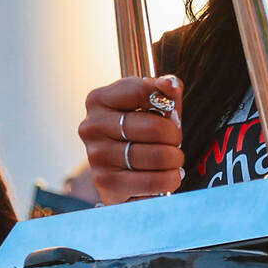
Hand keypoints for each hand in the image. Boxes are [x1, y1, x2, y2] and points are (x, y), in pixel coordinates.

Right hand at [78, 74, 184, 203]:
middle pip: (155, 128)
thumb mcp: (152, 104)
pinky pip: (153, 182)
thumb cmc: (139, 130)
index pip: (142, 91)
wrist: (121, 168)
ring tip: (172, 159)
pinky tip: (166, 176)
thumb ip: (165, 90)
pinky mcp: (106, 184)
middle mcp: (92, 127)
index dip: (166, 102)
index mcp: (99, 99)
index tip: (168, 111)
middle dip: (175, 136)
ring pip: (158, 156)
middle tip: (173, 141)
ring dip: (175, 160)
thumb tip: (169, 84)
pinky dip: (169, 180)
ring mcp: (96, 156)